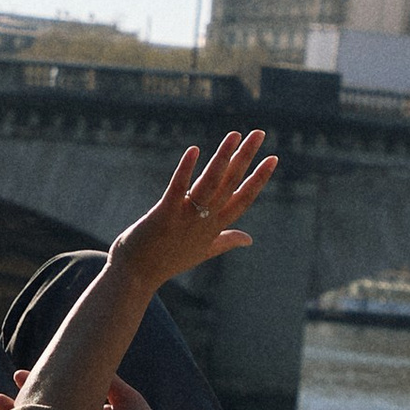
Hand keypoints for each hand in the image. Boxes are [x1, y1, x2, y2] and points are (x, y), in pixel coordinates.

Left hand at [108, 130, 277, 293]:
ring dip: (223, 157)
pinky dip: (186, 170)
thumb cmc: (168, 261)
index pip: (243, 198)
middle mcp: (205, 220)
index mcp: (215, 226)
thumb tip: (249, 239)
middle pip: (230, 183)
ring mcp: (185, 217)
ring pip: (210, 183)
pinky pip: (178, 189)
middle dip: (246, 157)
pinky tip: (194, 150)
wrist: (136, 277)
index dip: (259, 178)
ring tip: (235, 135)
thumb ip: (227, 241)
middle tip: (259, 133)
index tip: (273, 158)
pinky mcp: (164, 214)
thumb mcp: (204, 251)